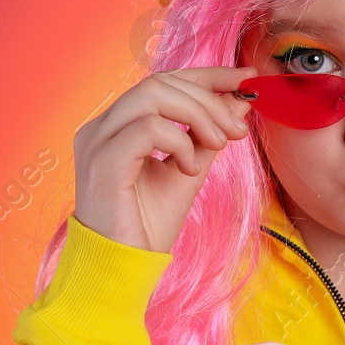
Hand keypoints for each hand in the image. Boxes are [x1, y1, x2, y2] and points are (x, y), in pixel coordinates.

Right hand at [74, 66, 257, 252]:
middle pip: (161, 82)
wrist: (123, 269)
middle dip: (210, 99)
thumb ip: (209, 134)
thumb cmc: (147, 226)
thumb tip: (240, 99)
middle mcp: (101, 127)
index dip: (207, 75)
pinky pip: (148, 127)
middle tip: (238, 131)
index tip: (247, 79)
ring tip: (218, 146)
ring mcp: (97, 141)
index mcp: (117, 126)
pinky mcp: (103, 162)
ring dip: (198, 116)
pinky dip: (179, 142)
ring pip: (153, 94)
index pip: (163, 81)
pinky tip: (189, 169)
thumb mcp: (189, 170)